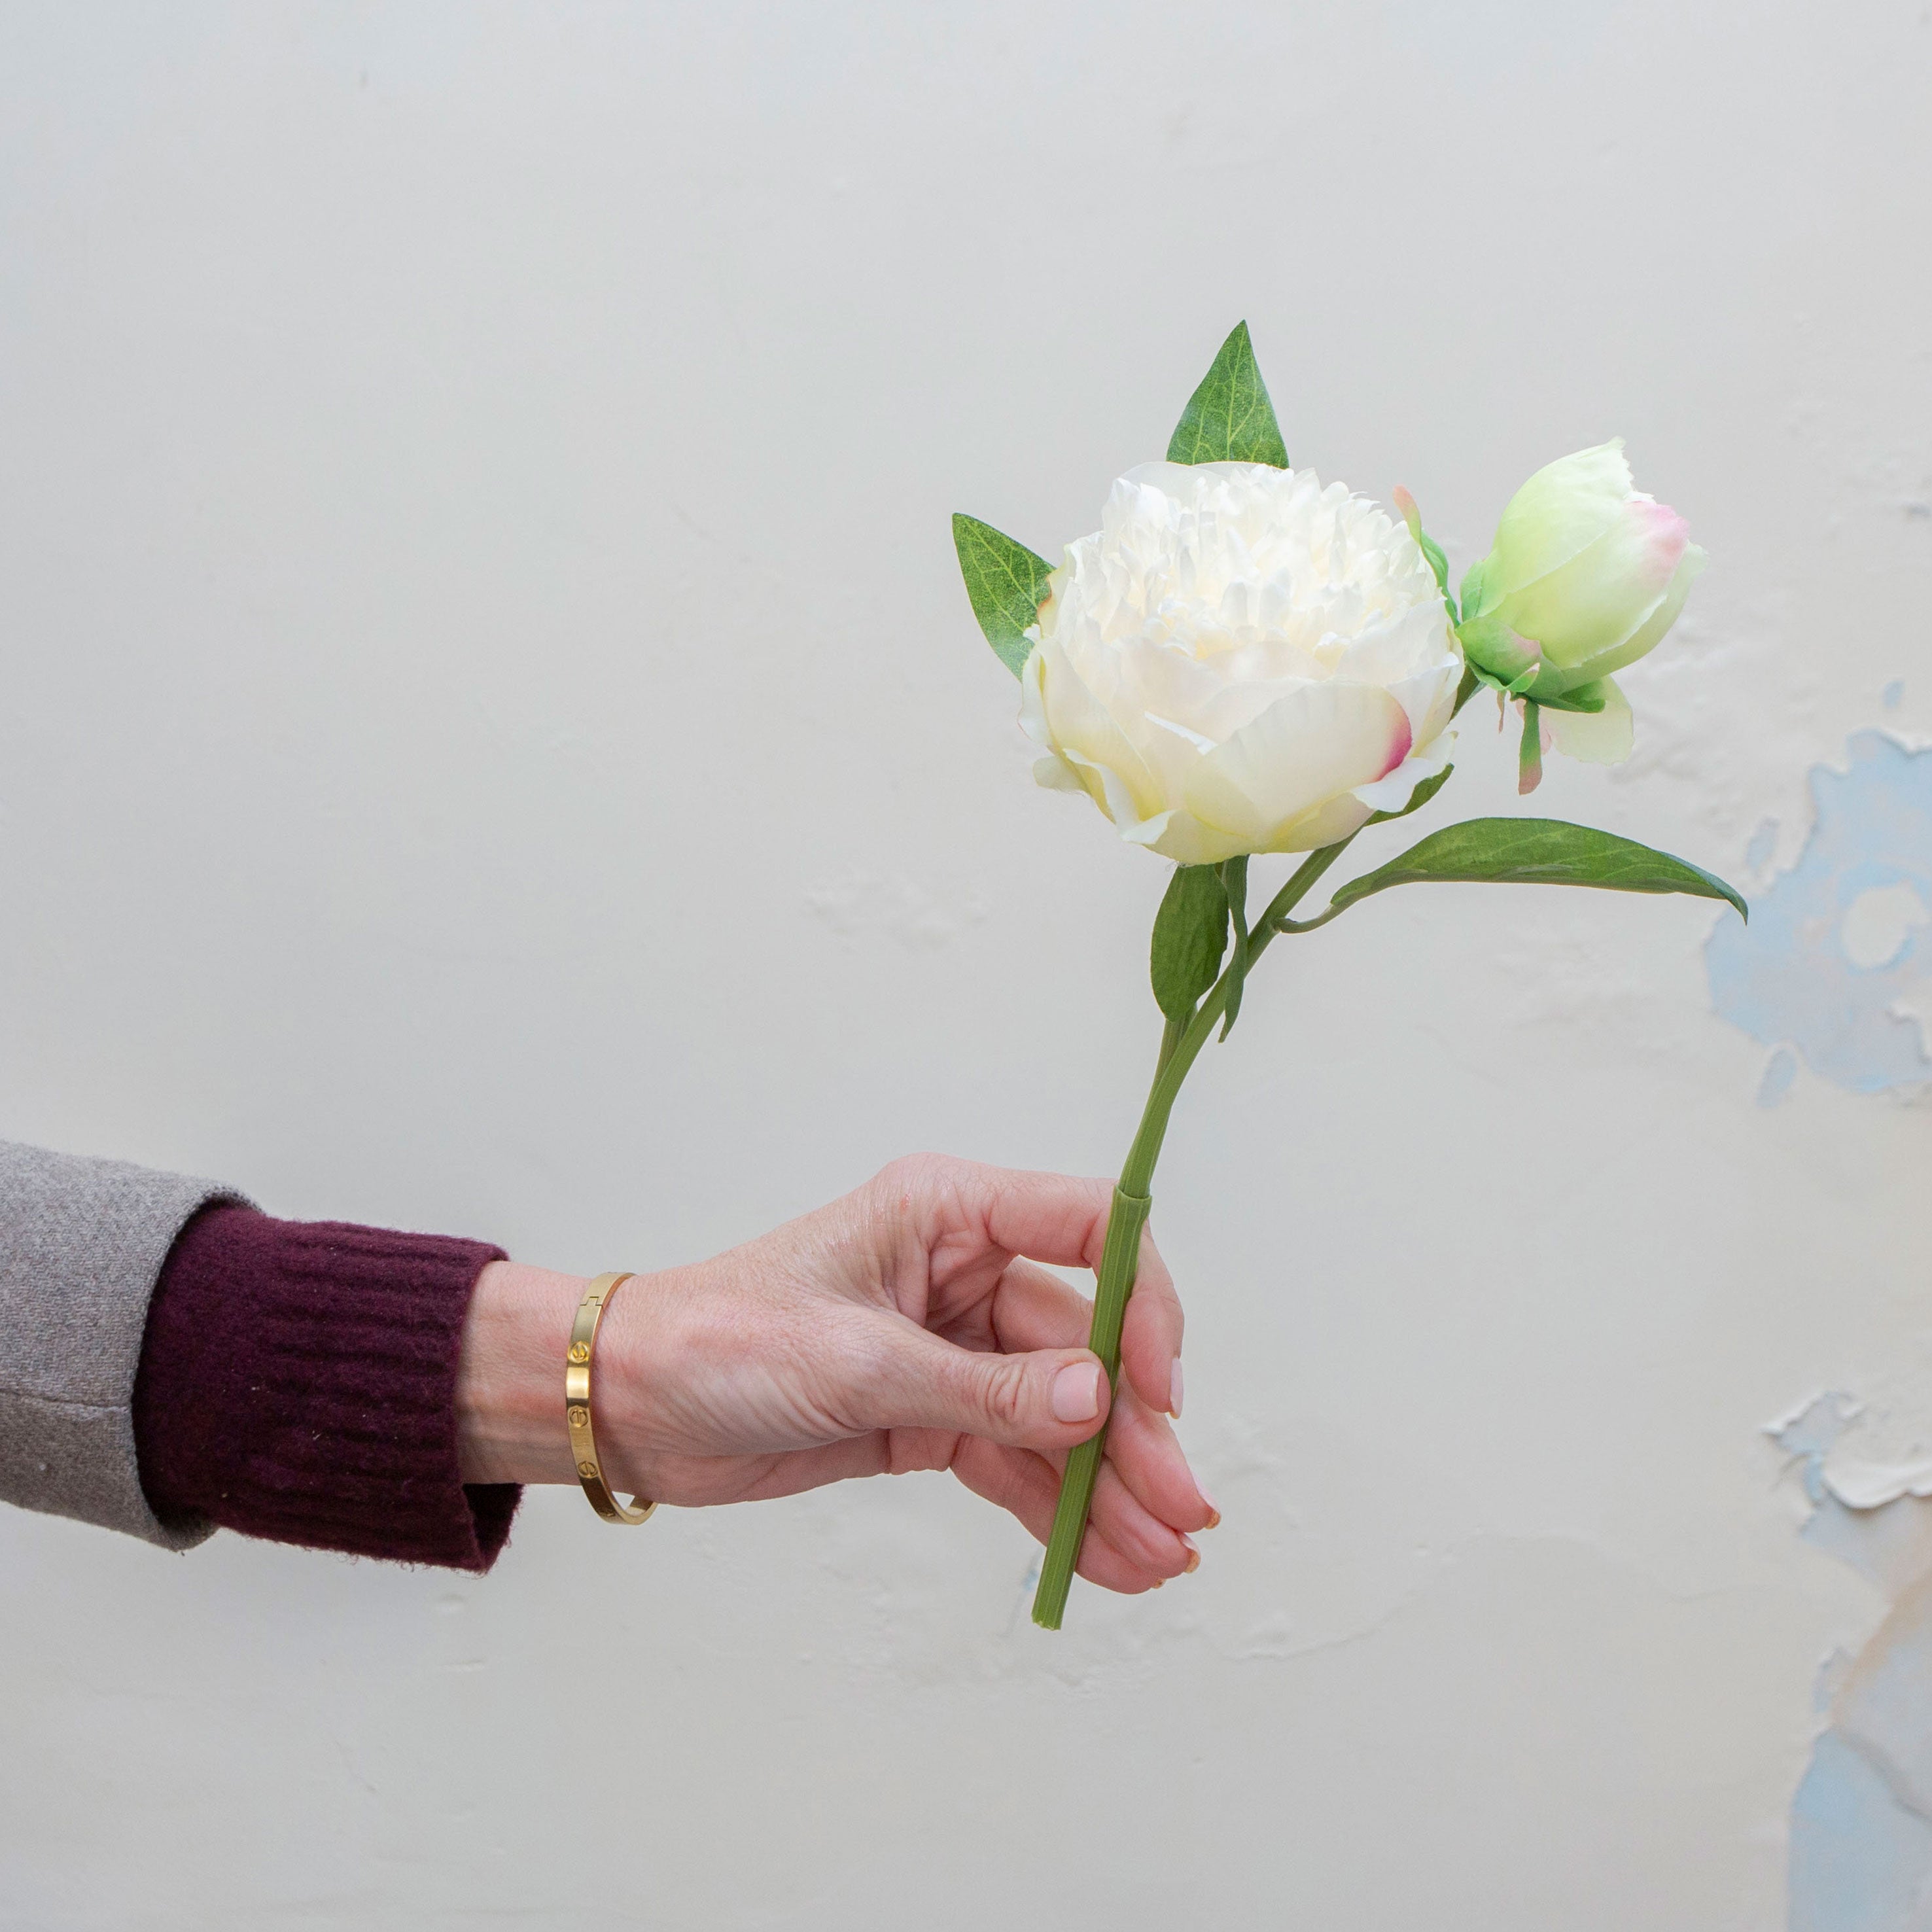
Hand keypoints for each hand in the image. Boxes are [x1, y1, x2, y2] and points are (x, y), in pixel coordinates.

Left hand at [456, 1155, 1215, 1592]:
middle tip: (1184, 1509)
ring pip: (1058, 1414)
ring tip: (1161, 1557)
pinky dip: (1057, 1507)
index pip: (1086, 1228)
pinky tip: (1106, 1557)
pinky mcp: (931, 1414)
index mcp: (947, 1213)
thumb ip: (986, 1389)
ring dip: (1109, 1485)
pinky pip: (1015, 1457)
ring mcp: (952, 1347)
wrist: (632, 1402)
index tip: (1158, 1388)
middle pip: (1084, 1343)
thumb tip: (1099, 1403)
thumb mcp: (859, 1362)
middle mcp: (963, 1270)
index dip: (1140, 1302)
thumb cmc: (723, 1340)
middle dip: (1135, 1429)